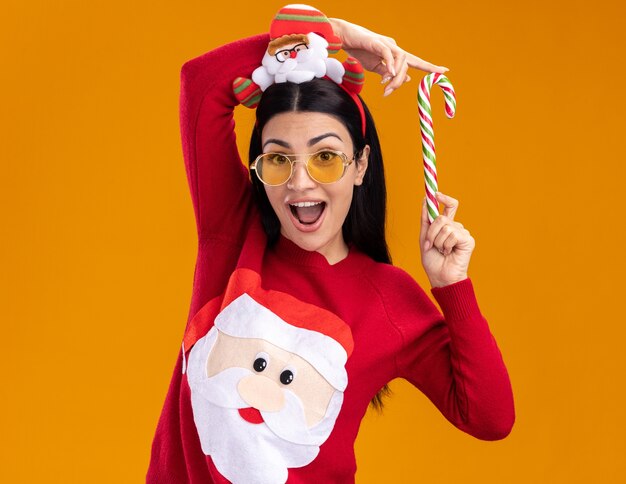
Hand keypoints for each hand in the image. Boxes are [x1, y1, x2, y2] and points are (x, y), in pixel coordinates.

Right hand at [328, 18, 448, 96]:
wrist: (346, 38)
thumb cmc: (360, 51)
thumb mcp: (376, 67)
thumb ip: (389, 73)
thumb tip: (406, 78)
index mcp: (395, 54)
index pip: (416, 61)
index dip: (429, 67)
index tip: (444, 72)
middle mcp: (395, 47)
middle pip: (408, 64)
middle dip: (403, 80)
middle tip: (389, 92)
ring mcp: (387, 44)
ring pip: (401, 60)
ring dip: (396, 76)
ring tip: (385, 86)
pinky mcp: (376, 42)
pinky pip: (387, 53)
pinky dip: (390, 64)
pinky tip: (389, 74)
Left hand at [419, 192, 474, 287]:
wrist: (440, 277)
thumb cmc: (433, 261)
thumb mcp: (424, 238)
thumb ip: (425, 220)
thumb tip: (425, 200)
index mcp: (447, 226)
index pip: (449, 206)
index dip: (443, 198)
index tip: (434, 193)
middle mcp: (456, 228)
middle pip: (442, 217)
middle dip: (431, 232)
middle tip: (429, 245)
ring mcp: (463, 233)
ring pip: (445, 226)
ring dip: (437, 241)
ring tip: (441, 251)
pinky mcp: (468, 240)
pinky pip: (452, 234)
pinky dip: (446, 245)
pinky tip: (448, 253)